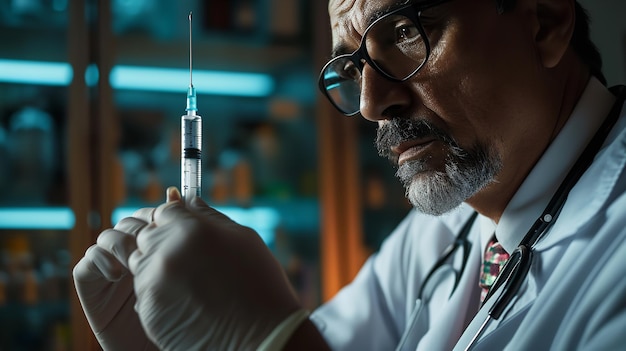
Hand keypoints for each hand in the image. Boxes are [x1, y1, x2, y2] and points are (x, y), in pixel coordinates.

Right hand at [72, 189, 176, 350]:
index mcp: (157, 248)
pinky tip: (119, 274)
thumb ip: (182, 231)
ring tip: (136, 260)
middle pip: (128, 222)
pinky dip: (100, 260)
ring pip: (107, 237)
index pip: (150, 216)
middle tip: (152, 240)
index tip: (168, 218)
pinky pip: (86, 263)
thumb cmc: (182, 312)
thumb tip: (178, 192)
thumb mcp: (187, 266)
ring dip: (121, 242)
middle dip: (140, 226)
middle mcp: (133, 256)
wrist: (160, 347)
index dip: (157, 214)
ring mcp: (112, 271)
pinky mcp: (92, 288)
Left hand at [128, 189, 301, 349]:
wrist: (261, 337)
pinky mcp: (147, 307)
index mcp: (193, 229)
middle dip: (161, 243)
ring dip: (158, 269)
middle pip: (147, 235)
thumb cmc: (260, 286)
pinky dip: (158, 294)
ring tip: (189, 284)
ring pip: (140, 263)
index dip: (173, 221)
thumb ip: (209, 217)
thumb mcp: (243, 240)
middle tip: (188, 262)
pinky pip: (143, 291)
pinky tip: (185, 301)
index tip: (183, 233)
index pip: (165, 211)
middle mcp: (168, 250)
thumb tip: (188, 200)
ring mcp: (155, 280)